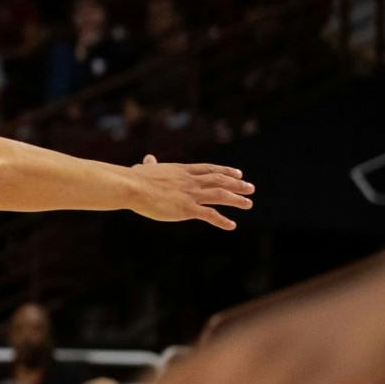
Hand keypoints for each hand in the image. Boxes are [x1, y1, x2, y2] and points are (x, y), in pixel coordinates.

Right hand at [125, 154, 254, 230]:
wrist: (133, 187)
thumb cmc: (135, 179)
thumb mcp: (145, 169)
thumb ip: (150, 165)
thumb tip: (148, 158)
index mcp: (182, 171)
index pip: (209, 169)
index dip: (226, 171)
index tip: (238, 173)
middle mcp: (191, 181)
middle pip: (220, 180)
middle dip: (237, 184)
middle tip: (250, 188)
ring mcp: (191, 194)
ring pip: (221, 195)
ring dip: (237, 200)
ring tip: (248, 203)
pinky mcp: (187, 209)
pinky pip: (210, 215)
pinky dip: (222, 220)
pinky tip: (232, 225)